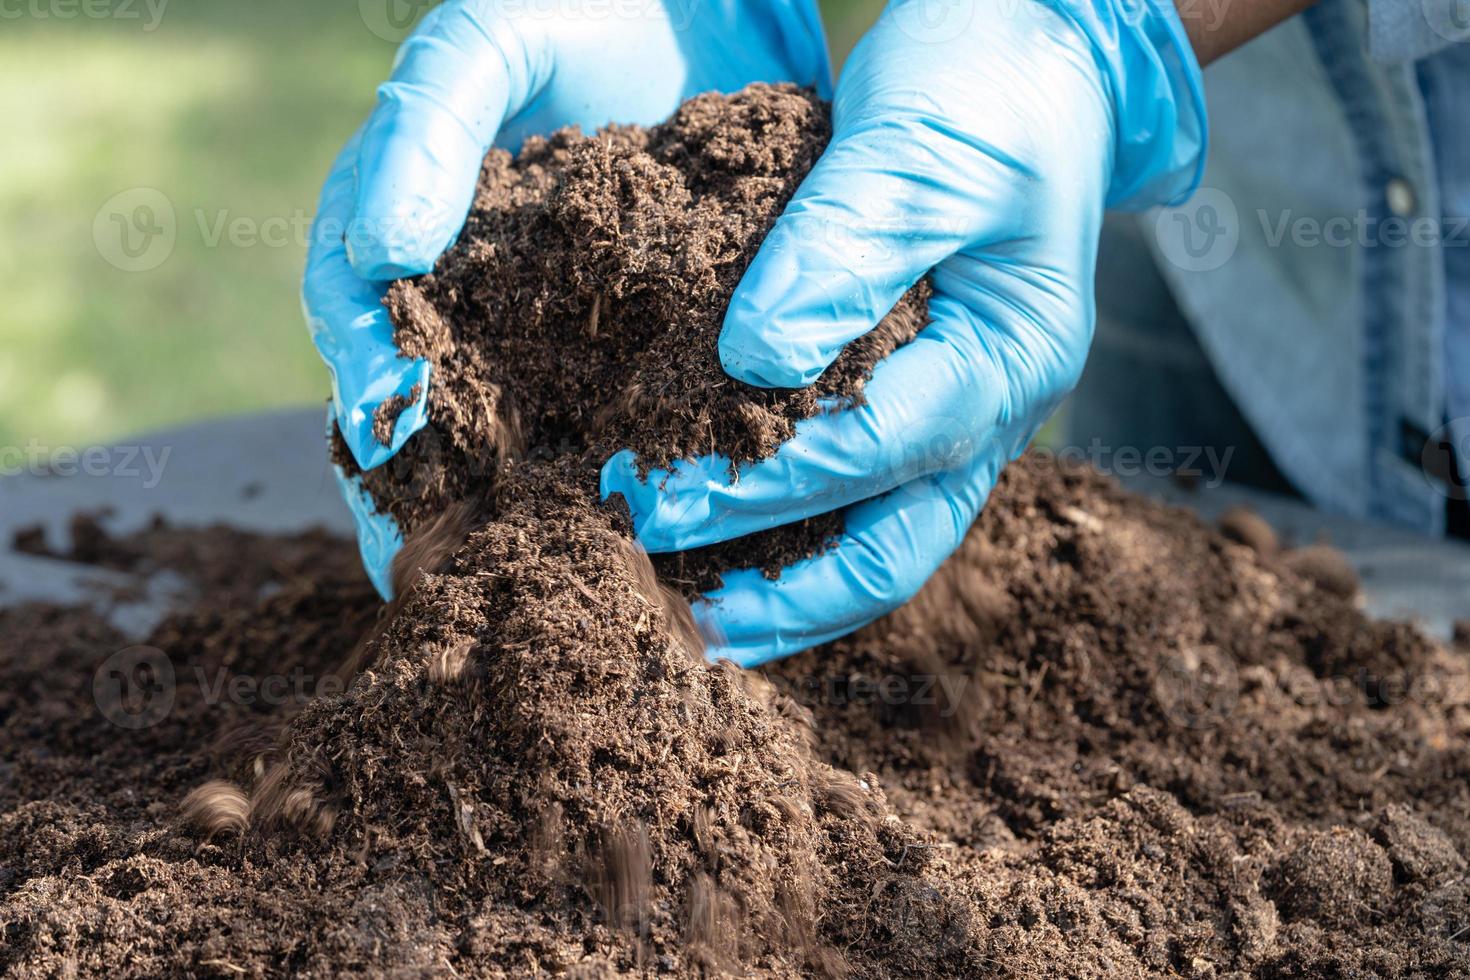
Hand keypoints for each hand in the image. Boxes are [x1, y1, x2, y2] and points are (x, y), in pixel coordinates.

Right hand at [303, 0, 831, 597]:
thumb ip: (426, 122)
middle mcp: (477, 294)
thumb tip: (387, 256)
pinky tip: (638, 535)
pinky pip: (620, 426)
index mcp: (412, 232)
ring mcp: (559, 328)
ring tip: (530, 575)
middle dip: (427, 491)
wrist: (717, 9)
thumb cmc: (587, 5)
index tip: (391, 434)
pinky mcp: (646, 345)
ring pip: (518, 438)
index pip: (357, 327)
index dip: (362, 385)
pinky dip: (615, 480)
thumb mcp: (490, 40)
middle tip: (439, 570)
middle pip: (427, 413)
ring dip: (514, 508)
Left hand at [601, 0, 1206, 664]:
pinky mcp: (922, 386)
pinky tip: (731, 539)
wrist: (1035, 54)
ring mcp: (963, 403)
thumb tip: (750, 363)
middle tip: (688, 630)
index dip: (763, 486)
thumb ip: (843, 250)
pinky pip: (865, 486)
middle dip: (794, 599)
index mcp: (1011, 354)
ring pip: (886, 536)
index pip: (876, 450)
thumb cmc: (988, 86)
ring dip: (798, 586)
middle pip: (899, 546)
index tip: (656, 500)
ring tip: (704, 622)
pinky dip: (800, 525)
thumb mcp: (917, 147)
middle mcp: (996, 404)